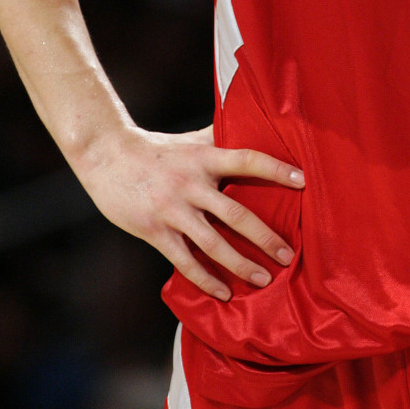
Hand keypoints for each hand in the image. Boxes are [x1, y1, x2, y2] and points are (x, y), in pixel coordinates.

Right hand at [75, 123, 304, 299]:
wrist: (107, 156)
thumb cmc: (156, 148)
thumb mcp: (190, 140)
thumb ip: (219, 136)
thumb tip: (249, 118)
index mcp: (205, 158)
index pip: (248, 160)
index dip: (276, 169)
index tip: (303, 181)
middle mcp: (192, 183)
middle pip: (236, 213)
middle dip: (265, 237)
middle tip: (289, 255)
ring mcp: (173, 209)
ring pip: (213, 243)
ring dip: (241, 264)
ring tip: (264, 279)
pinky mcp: (155, 231)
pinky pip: (185, 260)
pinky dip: (206, 279)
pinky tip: (224, 292)